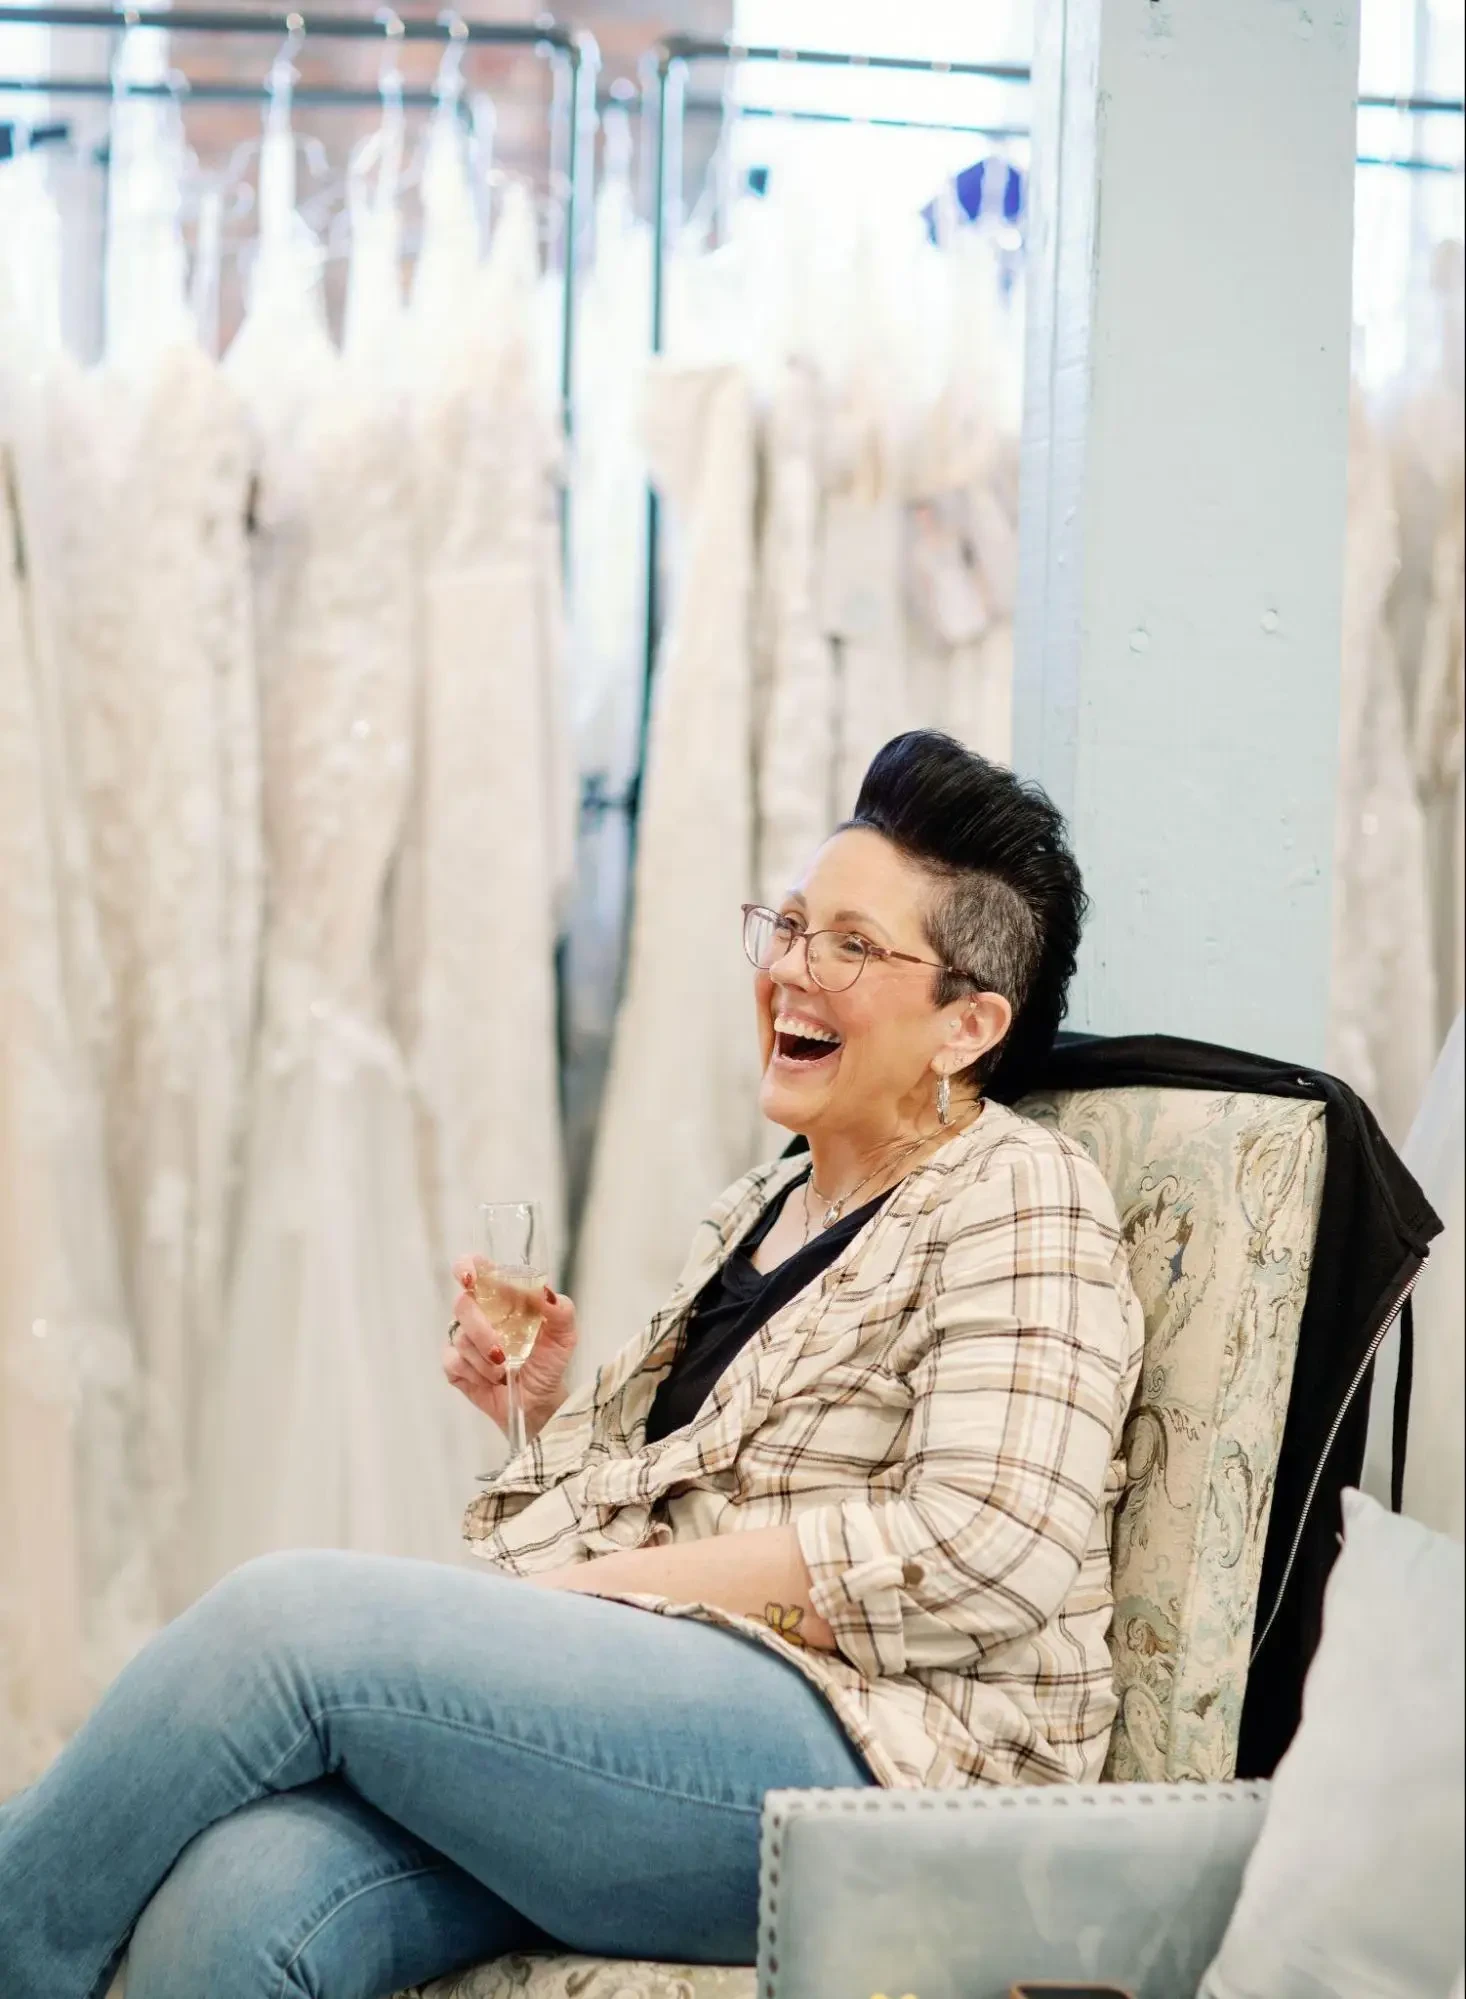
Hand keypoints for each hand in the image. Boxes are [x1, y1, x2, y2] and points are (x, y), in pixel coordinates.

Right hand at [443, 1262, 577, 1441]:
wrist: (539, 1401)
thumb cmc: (549, 1360)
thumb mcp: (564, 1335)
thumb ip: (560, 1309)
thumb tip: (544, 1292)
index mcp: (503, 1296)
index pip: (477, 1268)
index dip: (467, 1267)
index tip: (470, 1280)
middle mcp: (480, 1312)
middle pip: (463, 1303)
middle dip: (482, 1331)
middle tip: (502, 1354)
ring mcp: (464, 1336)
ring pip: (460, 1337)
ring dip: (485, 1360)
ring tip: (506, 1371)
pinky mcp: (454, 1363)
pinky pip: (452, 1361)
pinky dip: (474, 1373)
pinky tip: (490, 1380)